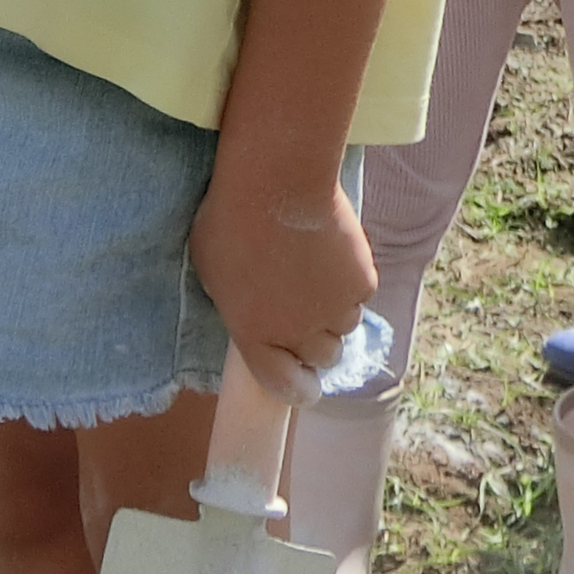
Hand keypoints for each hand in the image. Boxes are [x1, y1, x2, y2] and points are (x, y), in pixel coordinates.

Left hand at [189, 165, 376, 401]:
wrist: (278, 184)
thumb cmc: (229, 218)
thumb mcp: (210, 268)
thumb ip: (232, 297)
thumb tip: (245, 301)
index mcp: (255, 334)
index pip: (282, 384)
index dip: (296, 389)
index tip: (304, 385)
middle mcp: (299, 332)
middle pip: (323, 357)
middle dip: (316, 341)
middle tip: (308, 311)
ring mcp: (335, 309)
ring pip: (346, 325)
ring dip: (335, 310)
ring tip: (320, 274)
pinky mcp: (362, 282)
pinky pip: (361, 292)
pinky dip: (352, 279)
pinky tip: (335, 252)